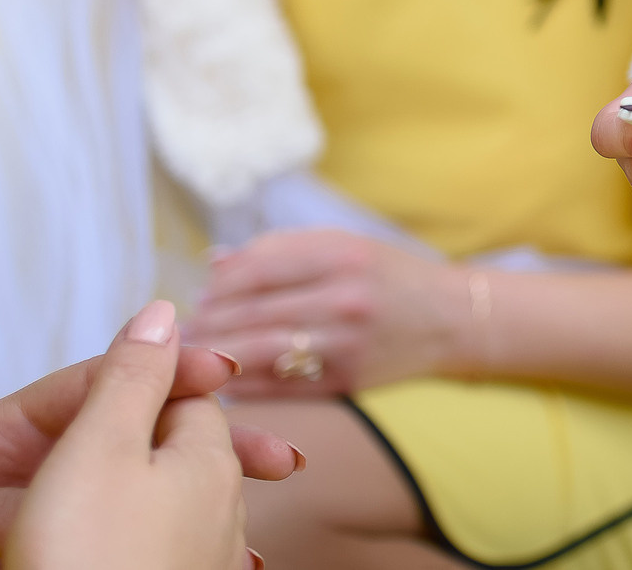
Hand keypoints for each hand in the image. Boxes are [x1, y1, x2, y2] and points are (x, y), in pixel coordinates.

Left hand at [0, 301, 295, 569]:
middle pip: (137, 449)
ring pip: (137, 508)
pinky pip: (113, 560)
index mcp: (0, 441)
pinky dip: (166, 562)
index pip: (95, 395)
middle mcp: (32, 478)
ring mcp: (42, 529)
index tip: (221, 369)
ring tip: (256, 531)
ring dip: (202, 514)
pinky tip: (211, 569)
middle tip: (277, 457)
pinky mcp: (46, 567)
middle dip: (210, 449)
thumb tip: (59, 496)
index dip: (162, 375)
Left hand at [183, 230, 468, 397]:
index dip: (217, 283)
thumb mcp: (347, 244)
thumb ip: (282, 249)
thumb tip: (216, 263)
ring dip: (215, 354)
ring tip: (191, 354)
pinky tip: (221, 380)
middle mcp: (342, 299)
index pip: (257, 268)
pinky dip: (242, 385)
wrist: (452, 319)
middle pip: (251, 312)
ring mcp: (343, 345)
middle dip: (207, 322)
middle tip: (179, 331)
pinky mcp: (344, 382)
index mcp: (341, 256)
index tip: (197, 294)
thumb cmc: (392, 276)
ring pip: (257, 352)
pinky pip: (278, 387)